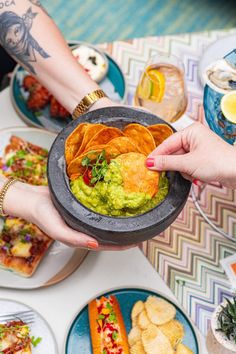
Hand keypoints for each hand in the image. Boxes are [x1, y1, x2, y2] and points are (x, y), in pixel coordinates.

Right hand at [4, 182, 133, 249]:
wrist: (33, 198)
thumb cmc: (42, 216)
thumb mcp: (58, 230)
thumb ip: (75, 238)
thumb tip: (96, 244)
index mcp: (82, 238)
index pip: (108, 245)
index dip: (124, 244)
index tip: (139, 241)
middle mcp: (86, 228)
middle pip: (111, 233)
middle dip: (127, 232)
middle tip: (143, 226)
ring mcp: (86, 218)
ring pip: (107, 221)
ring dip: (120, 220)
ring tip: (135, 216)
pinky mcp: (84, 206)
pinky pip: (101, 209)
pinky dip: (111, 208)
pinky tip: (119, 203)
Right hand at [146, 122, 235, 188]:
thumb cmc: (218, 162)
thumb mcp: (188, 163)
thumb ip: (167, 163)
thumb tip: (149, 163)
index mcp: (191, 131)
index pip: (167, 143)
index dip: (157, 155)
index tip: (147, 164)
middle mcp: (194, 137)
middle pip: (173, 153)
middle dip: (176, 165)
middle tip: (176, 172)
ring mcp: (199, 148)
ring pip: (180, 161)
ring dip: (184, 171)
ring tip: (194, 174)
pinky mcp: (203, 158)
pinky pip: (188, 165)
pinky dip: (191, 173)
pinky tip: (198, 176)